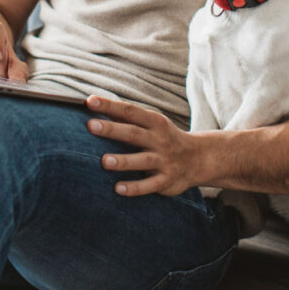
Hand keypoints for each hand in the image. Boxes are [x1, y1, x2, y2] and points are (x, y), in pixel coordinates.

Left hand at [86, 96, 203, 196]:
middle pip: (134, 133)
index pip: (130, 111)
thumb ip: (127, 118)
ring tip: (104, 161)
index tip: (90, 101)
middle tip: (91, 126)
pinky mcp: (166, 180)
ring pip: (142, 160)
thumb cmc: (164, 138)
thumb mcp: (152, 124)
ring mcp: (164, 160)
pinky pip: (150, 185)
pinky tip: (118, 188)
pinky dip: (135, 188)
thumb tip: (94, 106)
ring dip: (123, 160)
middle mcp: (159, 139)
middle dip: (113, 129)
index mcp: (154, 122)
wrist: (198, 158)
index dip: (110, 106)